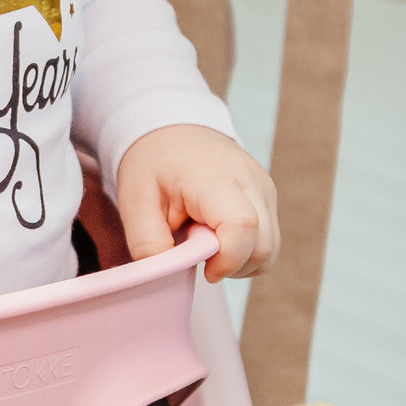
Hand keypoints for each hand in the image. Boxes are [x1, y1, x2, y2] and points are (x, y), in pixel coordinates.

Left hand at [114, 124, 276, 283]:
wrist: (171, 129)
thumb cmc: (152, 164)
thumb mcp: (134, 202)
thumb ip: (149, 245)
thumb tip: (169, 276)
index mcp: (213, 178)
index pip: (242, 225)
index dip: (227, 259)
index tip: (204, 269)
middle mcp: (249, 180)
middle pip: (263, 245)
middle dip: (232, 265)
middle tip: (196, 251)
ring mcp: (264, 187)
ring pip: (271, 247)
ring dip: (241, 261)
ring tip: (205, 242)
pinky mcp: (267, 195)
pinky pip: (268, 238)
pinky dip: (246, 250)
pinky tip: (218, 236)